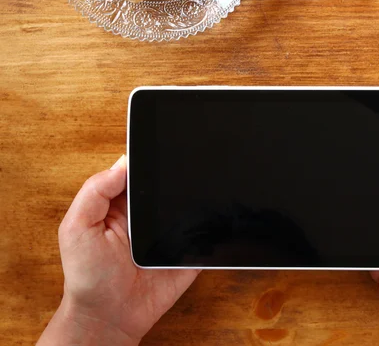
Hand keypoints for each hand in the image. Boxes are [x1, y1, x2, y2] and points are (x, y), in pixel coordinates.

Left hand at [38, 156, 199, 345]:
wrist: (110, 319)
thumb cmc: (88, 276)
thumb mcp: (77, 228)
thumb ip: (95, 193)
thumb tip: (124, 163)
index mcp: (122, 201)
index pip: (140, 169)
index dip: (151, 157)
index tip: (164, 144)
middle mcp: (149, 211)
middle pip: (171, 181)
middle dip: (180, 174)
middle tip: (188, 169)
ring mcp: (171, 229)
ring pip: (193, 202)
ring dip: (200, 195)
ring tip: (204, 190)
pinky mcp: (189, 250)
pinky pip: (208, 231)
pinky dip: (215, 224)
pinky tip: (217, 217)